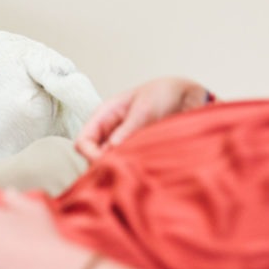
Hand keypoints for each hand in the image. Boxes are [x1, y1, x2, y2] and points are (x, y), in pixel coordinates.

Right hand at [75, 77, 209, 162]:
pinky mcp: (134, 154)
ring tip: (134, 174)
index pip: (82, 142)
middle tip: (122, 174)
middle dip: (103, 167)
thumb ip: (127, 129)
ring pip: (108, 165)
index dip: (90, 155)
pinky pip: (124, 167)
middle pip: (92, 158)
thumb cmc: (161, 95)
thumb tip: (110, 150)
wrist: (185, 96)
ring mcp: (120, 145)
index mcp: (103, 117)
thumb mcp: (144, 109)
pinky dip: (129, 173)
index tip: (107, 165)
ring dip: (117, 171)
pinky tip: (141, 174)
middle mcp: (107, 133)